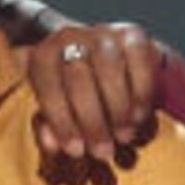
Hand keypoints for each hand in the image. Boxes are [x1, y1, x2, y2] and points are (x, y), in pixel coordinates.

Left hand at [23, 20, 170, 167]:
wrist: (103, 57)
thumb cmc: (73, 93)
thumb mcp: (56, 109)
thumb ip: (50, 127)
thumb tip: (53, 145)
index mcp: (43, 56)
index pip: (48, 88)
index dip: (62, 123)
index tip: (76, 151)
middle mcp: (69, 36)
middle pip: (79, 81)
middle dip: (92, 123)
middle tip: (103, 151)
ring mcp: (103, 33)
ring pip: (110, 72)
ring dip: (118, 111)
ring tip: (123, 138)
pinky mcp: (133, 34)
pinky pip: (139, 65)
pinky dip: (140, 95)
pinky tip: (138, 118)